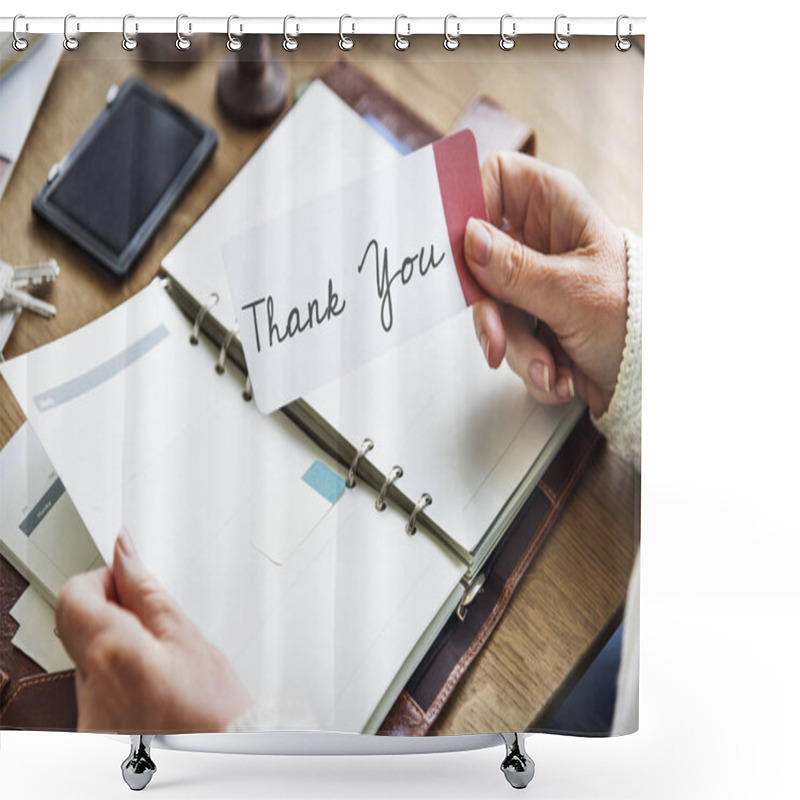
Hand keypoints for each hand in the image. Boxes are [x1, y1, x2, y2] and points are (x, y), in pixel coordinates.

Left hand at [55, 531, 251, 732]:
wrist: (221, 761)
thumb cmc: (214, 710)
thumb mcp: (189, 637)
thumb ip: (147, 592)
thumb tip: (124, 553)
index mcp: (114, 654)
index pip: (75, 595)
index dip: (104, 581)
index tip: (130, 587)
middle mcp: (89, 689)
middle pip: (78, 625)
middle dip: (113, 615)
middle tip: (155, 629)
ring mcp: (85, 715)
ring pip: (87, 656)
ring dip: (116, 649)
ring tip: (159, 665)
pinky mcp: (90, 732)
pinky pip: (93, 688)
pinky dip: (117, 679)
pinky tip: (149, 687)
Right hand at [464, 152, 628, 416]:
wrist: (652, 379)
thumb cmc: (635, 318)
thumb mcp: (573, 292)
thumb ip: (515, 268)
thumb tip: (469, 238)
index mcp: (556, 208)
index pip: (495, 177)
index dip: (471, 205)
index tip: (461, 249)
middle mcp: (539, 239)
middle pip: (480, 258)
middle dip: (493, 312)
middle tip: (500, 341)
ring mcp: (532, 281)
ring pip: (491, 308)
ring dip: (518, 350)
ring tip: (551, 371)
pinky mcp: (530, 319)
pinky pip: (506, 339)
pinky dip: (531, 365)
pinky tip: (560, 376)